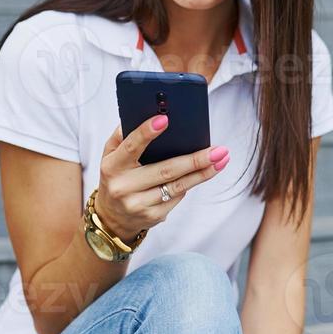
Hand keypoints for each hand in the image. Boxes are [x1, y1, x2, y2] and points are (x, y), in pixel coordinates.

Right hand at [94, 117, 229, 242]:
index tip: (165, 118)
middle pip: (166, 170)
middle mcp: (124, 187)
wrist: (113, 217)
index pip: (131, 146)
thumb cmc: (117, 176)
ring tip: (222, 159)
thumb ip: (122, 136)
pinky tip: (205, 173)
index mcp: (112, 166)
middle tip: (218, 149)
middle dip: (195, 159)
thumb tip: (144, 115)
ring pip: (177, 187)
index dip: (146, 133)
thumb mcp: (110, 156)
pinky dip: (190, 183)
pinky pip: (177, 197)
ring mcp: (138, 204)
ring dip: (203, 173)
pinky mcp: (152, 216)